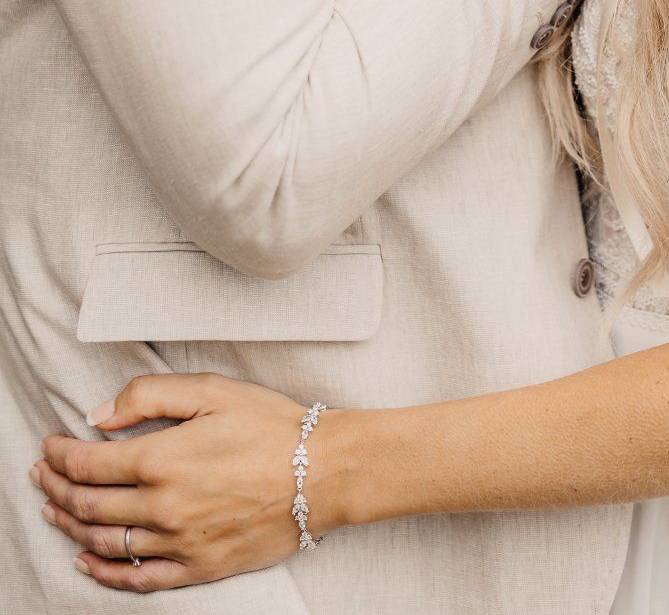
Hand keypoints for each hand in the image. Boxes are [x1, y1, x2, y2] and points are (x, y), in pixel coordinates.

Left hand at [31, 373, 348, 592]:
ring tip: (55, 511)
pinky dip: (104, 572)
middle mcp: (163, 506)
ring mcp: (179, 542)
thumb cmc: (272, 425)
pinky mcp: (198, 568)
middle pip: (88, 505)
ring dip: (70, 527)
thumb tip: (98, 414)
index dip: (60, 455)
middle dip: (57, 489)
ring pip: (104, 543)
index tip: (49, 446)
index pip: (89, 463)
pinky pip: (137, 579)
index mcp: (163, 458)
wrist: (324, 472)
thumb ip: (150, 394)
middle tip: (42, 476)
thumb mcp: (212, 390)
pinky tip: (87, 560)